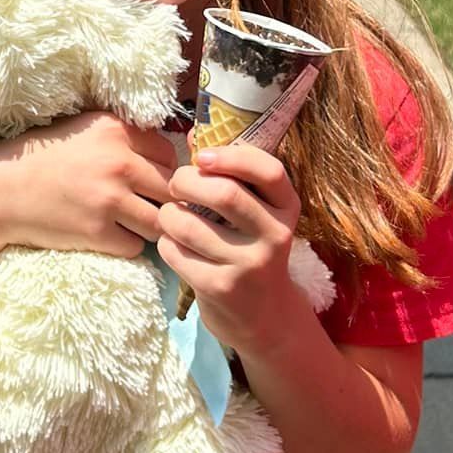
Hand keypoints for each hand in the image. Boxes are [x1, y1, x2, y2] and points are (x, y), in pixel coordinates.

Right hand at [0, 112, 176, 259]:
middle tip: (146, 206)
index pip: (170, 154)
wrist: (0, 193)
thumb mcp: (84, 130)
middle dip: (163, 200)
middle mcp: (118, 161)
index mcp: (115, 130)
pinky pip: (135, 246)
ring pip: (159, 222)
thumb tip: (169, 153)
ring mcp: (109, 199)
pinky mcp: (97, 232)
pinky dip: (126, 245)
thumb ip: (123, 136)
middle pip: (171, 189)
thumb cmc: (42, 159)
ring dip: (148, 226)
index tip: (149, 180)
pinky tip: (108, 235)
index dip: (163, 169)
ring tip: (129, 223)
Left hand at [156, 141, 303, 355]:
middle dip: (187, 181)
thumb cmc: (251, 250)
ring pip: (190, 225)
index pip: (269, 171)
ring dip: (169, 214)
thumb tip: (195, 134)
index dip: (232, 157)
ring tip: (170, 215)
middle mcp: (275, 236)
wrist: (266, 317)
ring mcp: (249, 265)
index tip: (201, 156)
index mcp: (287, 209)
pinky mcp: (221, 288)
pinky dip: (166, 243)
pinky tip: (173, 244)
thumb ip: (232, 176)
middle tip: (176, 184)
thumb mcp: (258, 215)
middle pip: (225, 194)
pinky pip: (177, 252)